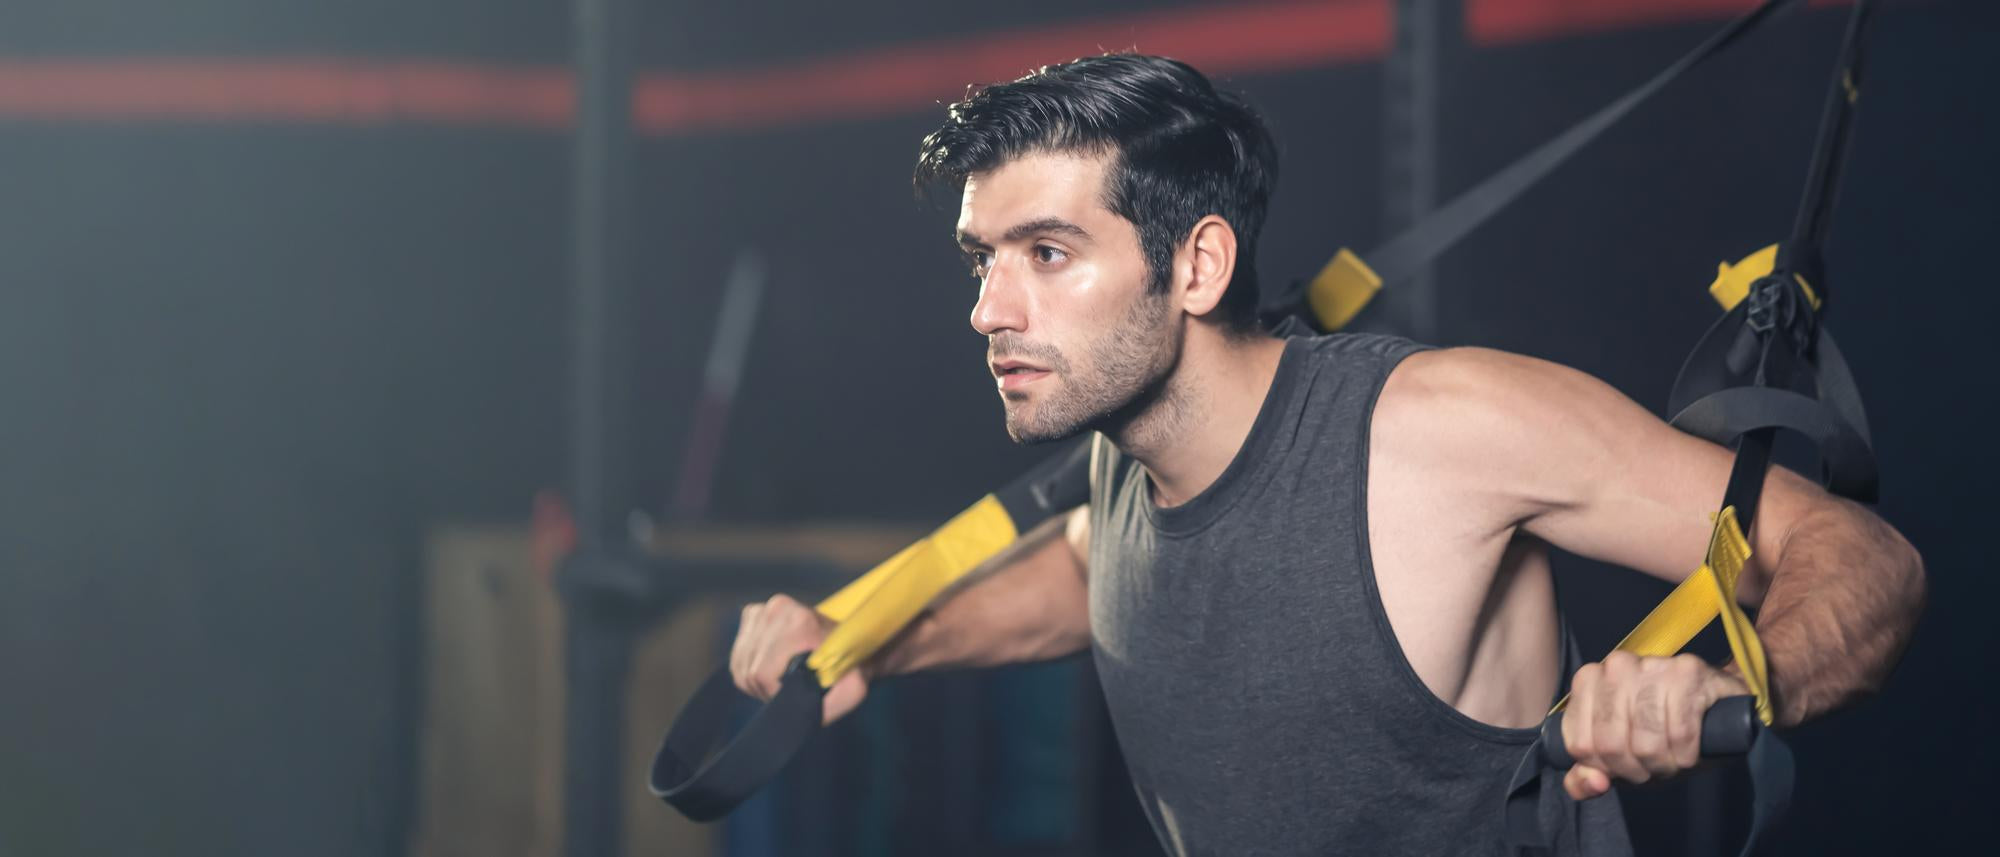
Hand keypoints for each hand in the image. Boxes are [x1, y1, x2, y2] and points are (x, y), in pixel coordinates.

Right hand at [729, 593, 867, 724]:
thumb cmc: (852, 664)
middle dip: (768, 688)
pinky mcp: (752, 614)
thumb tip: (801, 709)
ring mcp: (762, 610)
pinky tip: (771, 668)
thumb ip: (833, 703)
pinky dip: (749, 668)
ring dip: (758, 680)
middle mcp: (776, 609)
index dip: (776, 692)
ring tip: (784, 678)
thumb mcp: (853, 689)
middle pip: (751, 670)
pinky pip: (737, 655)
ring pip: (741, 664)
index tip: (795, 693)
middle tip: (791, 688)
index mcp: (799, 622)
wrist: (850, 638)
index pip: (763, 673)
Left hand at [1559, 652, 1749, 799]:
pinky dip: (1687, 754)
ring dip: (1663, 764)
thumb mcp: (1618, 758)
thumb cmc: (1660, 732)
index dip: (1607, 768)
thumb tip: (1594, 782)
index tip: (1626, 767)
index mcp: (1588, 680)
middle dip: (1636, 769)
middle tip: (1653, 766)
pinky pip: (1680, 732)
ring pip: (1645, 742)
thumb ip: (1587, 776)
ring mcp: (1652, 664)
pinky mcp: (1689, 671)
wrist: (1716, 708)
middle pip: (1611, 744)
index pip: (1582, 745)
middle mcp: (1616, 666)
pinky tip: (1691, 750)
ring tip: (1672, 759)